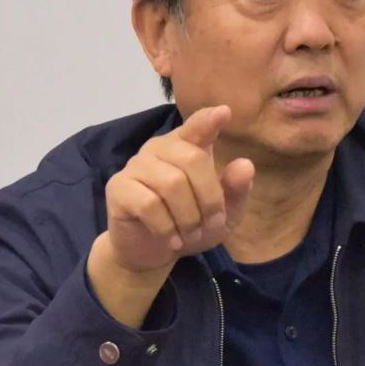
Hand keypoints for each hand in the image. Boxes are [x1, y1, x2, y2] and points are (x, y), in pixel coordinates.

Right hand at [102, 104, 254, 273]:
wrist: (151, 253)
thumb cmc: (191, 225)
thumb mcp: (223, 213)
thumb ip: (235, 190)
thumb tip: (246, 165)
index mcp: (187, 145)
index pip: (198, 125)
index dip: (209, 119)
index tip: (224, 112)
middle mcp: (160, 147)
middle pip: (192, 159)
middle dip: (209, 198)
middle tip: (210, 225)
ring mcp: (136, 165)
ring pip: (171, 184)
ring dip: (188, 217)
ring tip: (190, 235)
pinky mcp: (118, 187)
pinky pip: (148, 204)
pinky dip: (166, 227)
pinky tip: (171, 238)